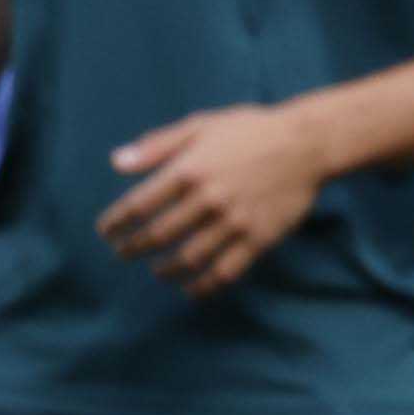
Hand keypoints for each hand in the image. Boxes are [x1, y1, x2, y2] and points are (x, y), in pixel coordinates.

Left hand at [96, 101, 336, 294]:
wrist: (307, 143)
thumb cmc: (251, 130)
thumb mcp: (201, 125)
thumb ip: (157, 145)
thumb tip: (115, 163)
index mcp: (189, 170)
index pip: (139, 205)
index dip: (116, 223)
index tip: (106, 232)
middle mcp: (208, 199)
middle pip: (159, 235)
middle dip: (133, 248)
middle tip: (123, 253)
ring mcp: (234, 221)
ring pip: (189, 258)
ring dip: (165, 270)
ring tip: (157, 271)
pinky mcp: (258, 239)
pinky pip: (225, 272)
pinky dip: (203, 287)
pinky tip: (191, 289)